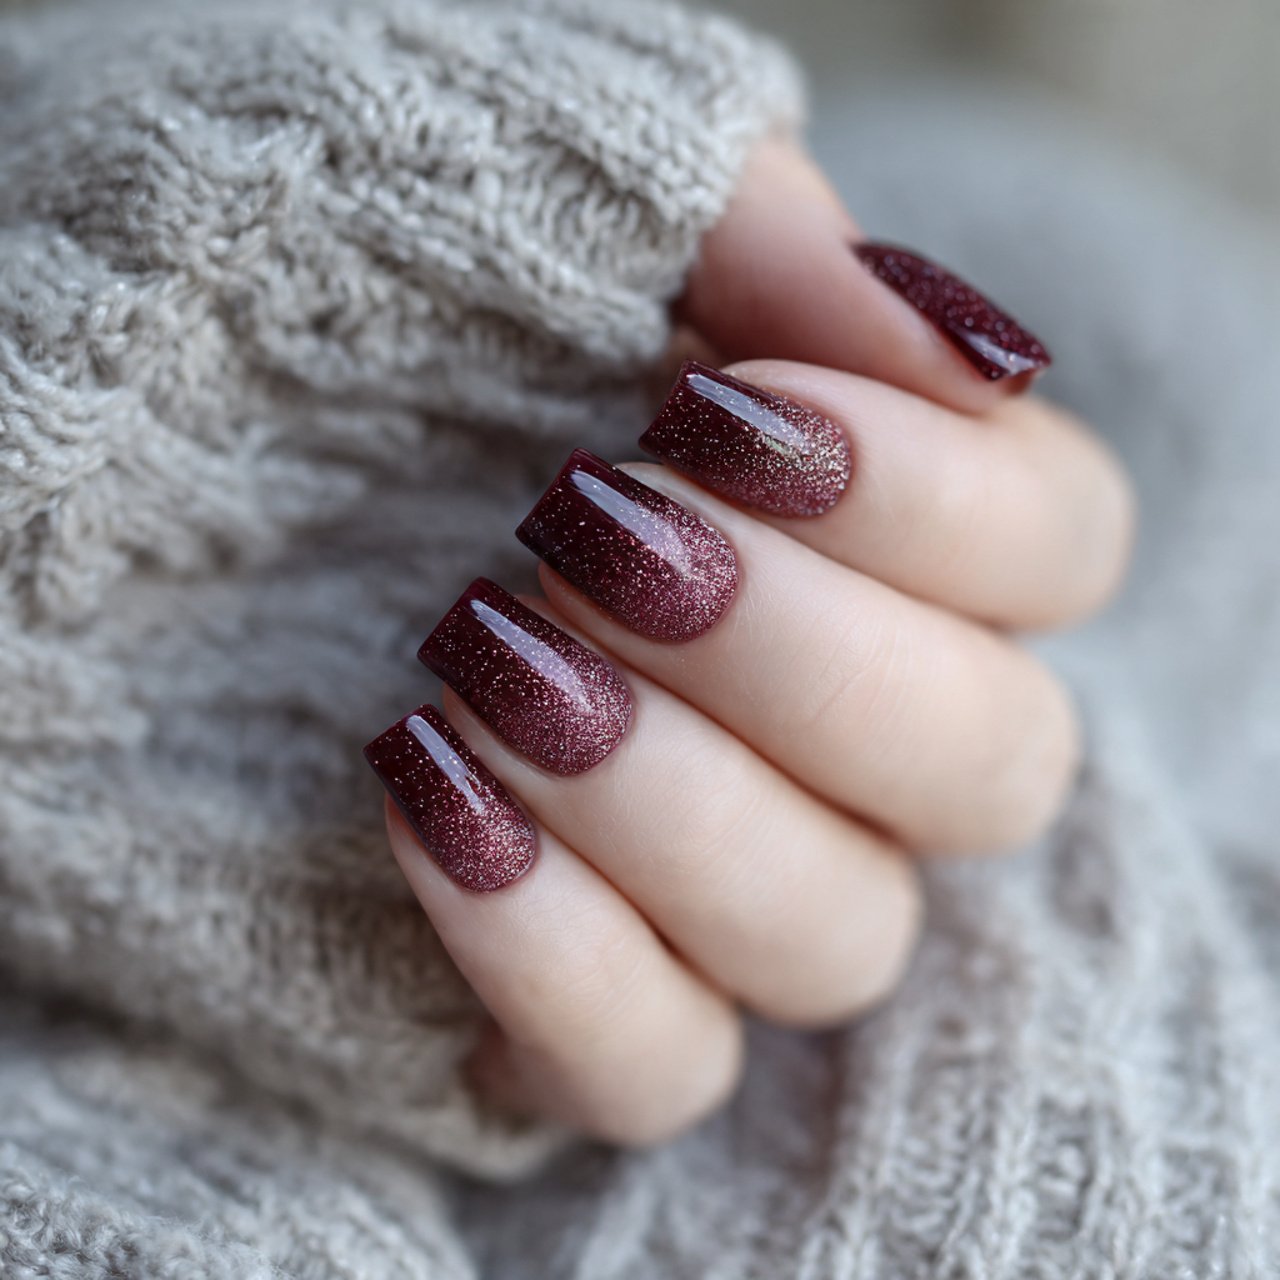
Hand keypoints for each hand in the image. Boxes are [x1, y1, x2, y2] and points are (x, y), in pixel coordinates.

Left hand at [365, 141, 1133, 1144]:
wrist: (147, 442)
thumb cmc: (363, 294)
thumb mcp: (568, 203)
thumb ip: (772, 242)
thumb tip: (970, 354)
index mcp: (870, 527)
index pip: (1057, 549)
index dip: (941, 496)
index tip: (726, 413)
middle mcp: (833, 724)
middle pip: (991, 768)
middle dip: (800, 651)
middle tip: (598, 533)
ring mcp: (715, 879)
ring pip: (836, 937)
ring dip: (677, 800)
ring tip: (490, 658)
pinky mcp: (575, 998)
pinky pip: (651, 1067)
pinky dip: (564, 959)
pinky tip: (433, 798)